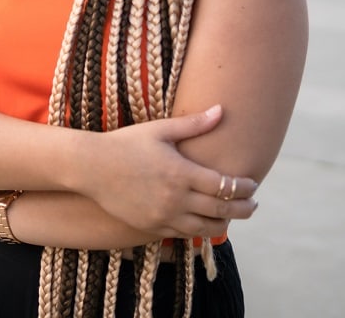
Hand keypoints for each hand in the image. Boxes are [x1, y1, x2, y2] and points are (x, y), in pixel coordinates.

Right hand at [83, 105, 258, 238]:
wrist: (91, 167)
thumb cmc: (125, 143)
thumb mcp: (160, 130)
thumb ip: (193, 124)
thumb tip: (221, 110)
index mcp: (182, 173)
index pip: (225, 186)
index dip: (243, 187)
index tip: (253, 184)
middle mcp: (176, 199)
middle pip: (221, 210)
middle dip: (242, 209)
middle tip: (253, 204)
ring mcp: (163, 216)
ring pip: (205, 228)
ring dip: (224, 224)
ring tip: (233, 217)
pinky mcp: (151, 228)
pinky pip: (183, 235)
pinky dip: (199, 231)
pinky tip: (205, 224)